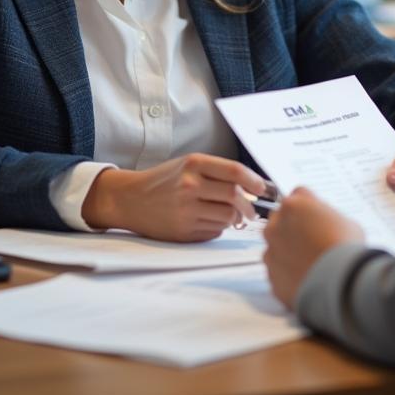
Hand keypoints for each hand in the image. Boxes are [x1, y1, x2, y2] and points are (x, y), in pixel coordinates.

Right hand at [82, 154, 265, 241]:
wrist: (131, 199)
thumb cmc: (164, 180)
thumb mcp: (188, 165)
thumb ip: (217, 172)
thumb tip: (251, 187)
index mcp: (194, 164)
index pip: (234, 171)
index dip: (254, 180)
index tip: (263, 188)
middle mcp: (190, 185)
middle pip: (234, 196)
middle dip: (249, 205)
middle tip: (252, 210)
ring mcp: (186, 209)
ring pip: (227, 216)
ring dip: (236, 218)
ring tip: (233, 217)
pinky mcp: (183, 230)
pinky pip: (214, 230)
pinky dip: (219, 228)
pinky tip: (212, 222)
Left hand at [263, 187, 364, 308]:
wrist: (340, 284)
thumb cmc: (345, 247)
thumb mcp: (344, 220)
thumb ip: (325, 215)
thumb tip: (323, 221)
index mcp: (293, 205)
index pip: (297, 195)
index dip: (309, 206)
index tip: (316, 216)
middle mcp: (276, 226)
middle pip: (281, 219)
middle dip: (293, 226)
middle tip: (313, 239)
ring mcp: (271, 252)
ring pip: (276, 246)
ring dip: (287, 251)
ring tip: (310, 261)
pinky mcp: (272, 276)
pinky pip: (278, 271)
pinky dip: (288, 273)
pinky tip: (306, 277)